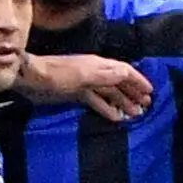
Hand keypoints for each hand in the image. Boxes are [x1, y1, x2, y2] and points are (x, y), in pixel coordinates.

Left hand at [20, 53, 154, 121]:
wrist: (32, 79)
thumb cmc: (58, 75)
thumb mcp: (84, 75)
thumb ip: (106, 75)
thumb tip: (127, 74)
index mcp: (99, 65)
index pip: (124, 71)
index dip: (138, 80)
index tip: (150, 92)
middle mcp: (95, 72)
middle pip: (119, 82)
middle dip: (133, 93)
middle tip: (146, 106)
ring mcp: (85, 83)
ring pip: (109, 93)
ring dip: (122, 102)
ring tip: (134, 114)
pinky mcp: (76, 94)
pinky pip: (96, 101)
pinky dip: (106, 108)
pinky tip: (114, 118)